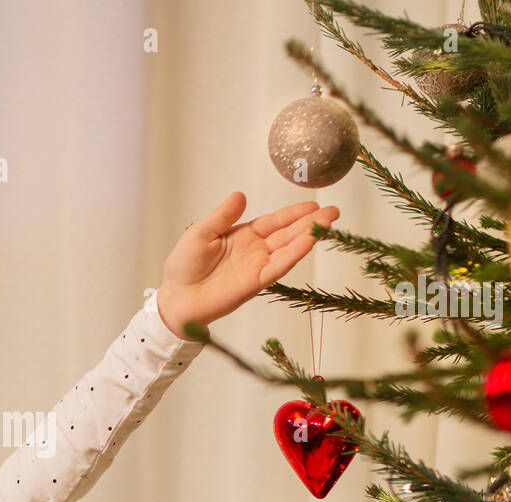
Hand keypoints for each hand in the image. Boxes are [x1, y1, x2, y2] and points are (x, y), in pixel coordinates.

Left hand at [156, 191, 338, 337]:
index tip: (313, 204)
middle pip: (288, 234)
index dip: (293, 214)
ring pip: (288, 249)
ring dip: (309, 236)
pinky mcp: (255, 283)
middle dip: (310, 223)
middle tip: (334, 211)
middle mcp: (254, 251)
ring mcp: (257, 267)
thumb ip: (223, 216)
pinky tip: (309, 242)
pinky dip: (294, 255)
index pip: (274, 222)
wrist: (176, 297)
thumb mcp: (202, 232)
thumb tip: (240, 195)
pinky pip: (278, 267)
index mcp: (243, 236)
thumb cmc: (184, 266)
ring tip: (329, 223)